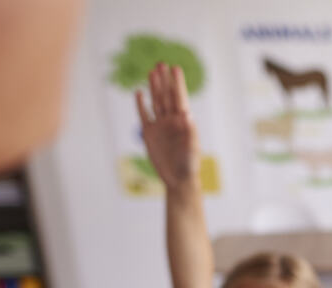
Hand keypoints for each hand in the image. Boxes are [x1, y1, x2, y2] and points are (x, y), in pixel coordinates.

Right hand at [135, 62, 199, 188]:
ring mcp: (160, 126)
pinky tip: (139, 92)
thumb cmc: (189, 166)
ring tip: (152, 71)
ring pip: (156, 102)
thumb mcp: (192, 149)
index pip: (180, 98)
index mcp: (184, 123)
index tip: (176, 68)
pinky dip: (141, 104)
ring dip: (154, 87)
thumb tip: (187, 115)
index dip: (177, 83)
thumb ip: (190, 132)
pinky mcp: (149, 133)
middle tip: (162, 63)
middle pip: (167, 96)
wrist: (178, 180)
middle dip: (165, 80)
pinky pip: (144, 115)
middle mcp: (172, 121)